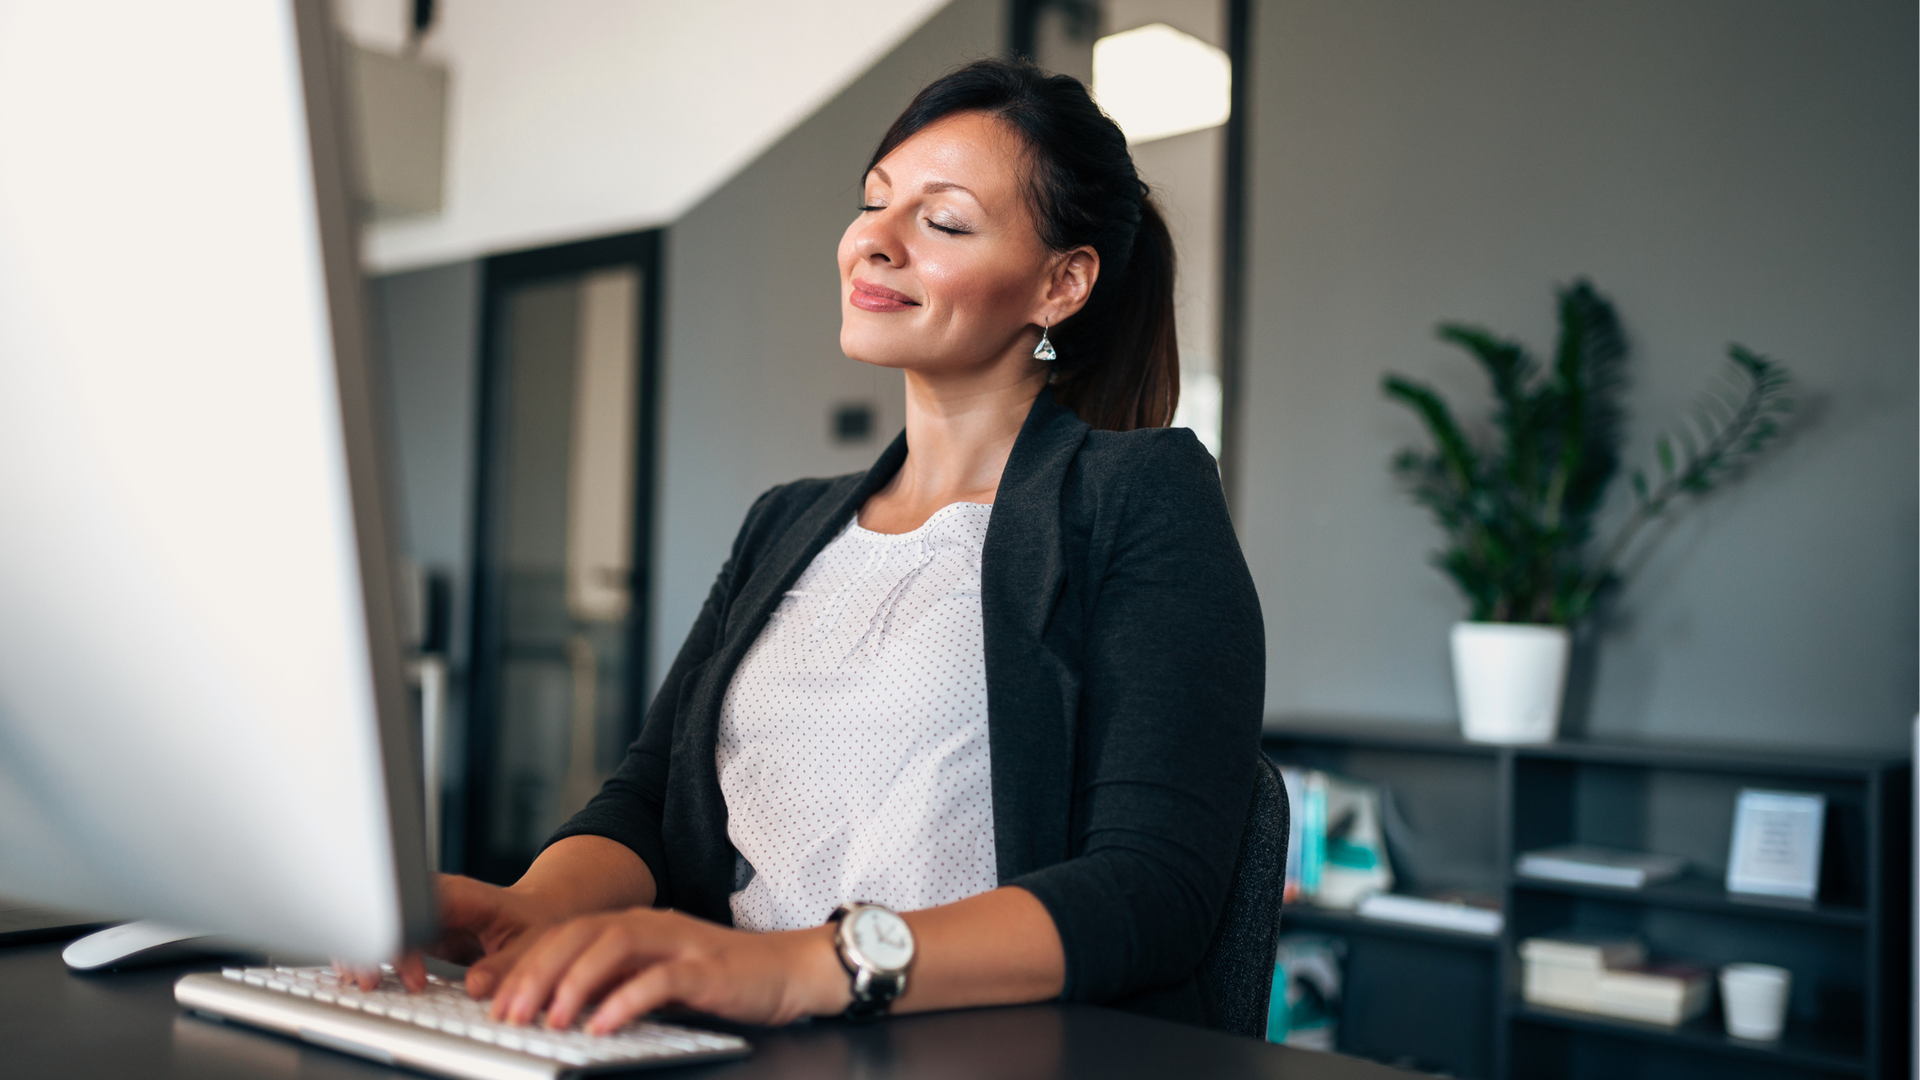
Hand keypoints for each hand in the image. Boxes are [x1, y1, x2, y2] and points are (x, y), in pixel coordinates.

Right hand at [338, 873, 567, 993]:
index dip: (405, 944)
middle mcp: (436, 898)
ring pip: (378, 924)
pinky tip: (369, 977)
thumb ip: (506, 965)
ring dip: (363, 952)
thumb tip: (476, 986)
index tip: (414, 981)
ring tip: (367, 983)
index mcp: (460, 895)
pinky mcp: (418, 929)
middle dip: (369, 946)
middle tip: (370, 984)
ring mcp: (423, 912)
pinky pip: (385, 939)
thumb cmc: (535, 922)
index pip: (416, 911)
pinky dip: (372, 957)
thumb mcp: (532, 944)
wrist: (537, 912)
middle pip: (386, 913)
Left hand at [481, 908, 849, 1032]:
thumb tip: (558, 1008)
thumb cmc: (722, 979)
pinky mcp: (706, 968)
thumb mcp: (656, 979)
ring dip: (574, 983)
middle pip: (579, 934)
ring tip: (550, 1020)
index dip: (523, 963)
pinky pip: (658, 980)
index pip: (564, 933)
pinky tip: (602, 1026)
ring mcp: (679, 943)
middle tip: (508, 1014)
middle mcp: (651, 925)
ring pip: (612, 947)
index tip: (489, 998)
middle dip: (536, 973)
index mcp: (634, 925)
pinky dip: (625, 1001)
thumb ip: (613, 985)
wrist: (790, 970)